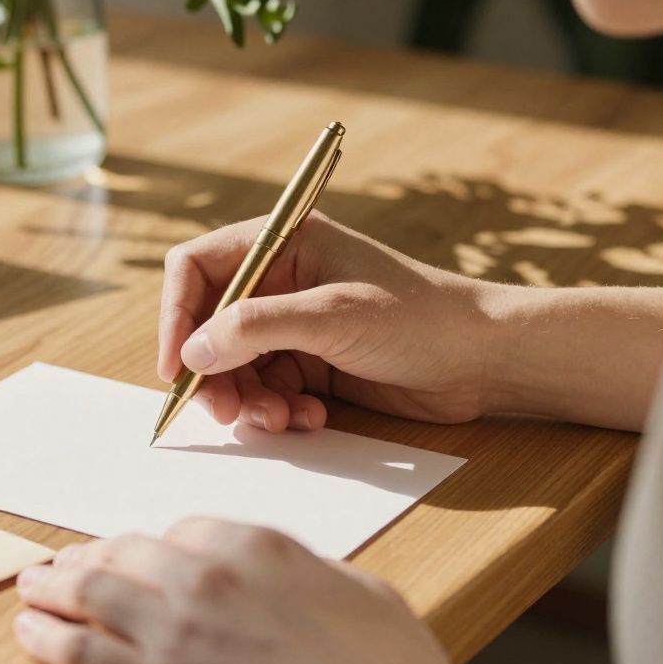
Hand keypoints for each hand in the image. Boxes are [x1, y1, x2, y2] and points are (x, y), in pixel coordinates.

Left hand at [14, 519, 513, 663]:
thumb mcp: (364, 596)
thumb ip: (312, 574)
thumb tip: (297, 576)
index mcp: (256, 546)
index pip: (185, 531)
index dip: (155, 547)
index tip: (138, 555)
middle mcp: (203, 575)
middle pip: (126, 552)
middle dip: (92, 558)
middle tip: (65, 565)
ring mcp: (171, 629)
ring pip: (91, 593)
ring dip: (54, 588)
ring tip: (32, 587)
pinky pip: (80, 650)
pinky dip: (47, 636)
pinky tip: (31, 632)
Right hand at [159, 211, 497, 430]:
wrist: (486, 361)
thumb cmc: (420, 318)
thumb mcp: (332, 316)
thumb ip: (256, 328)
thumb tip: (192, 351)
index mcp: (282, 243)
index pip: (198, 269)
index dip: (176, 315)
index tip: (176, 366)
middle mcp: (280, 281)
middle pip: (208, 326)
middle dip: (213, 373)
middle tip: (226, 411)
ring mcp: (294, 325)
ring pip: (235, 367)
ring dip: (248, 400)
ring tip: (280, 420)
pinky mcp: (311, 364)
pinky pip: (267, 391)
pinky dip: (278, 410)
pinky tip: (311, 418)